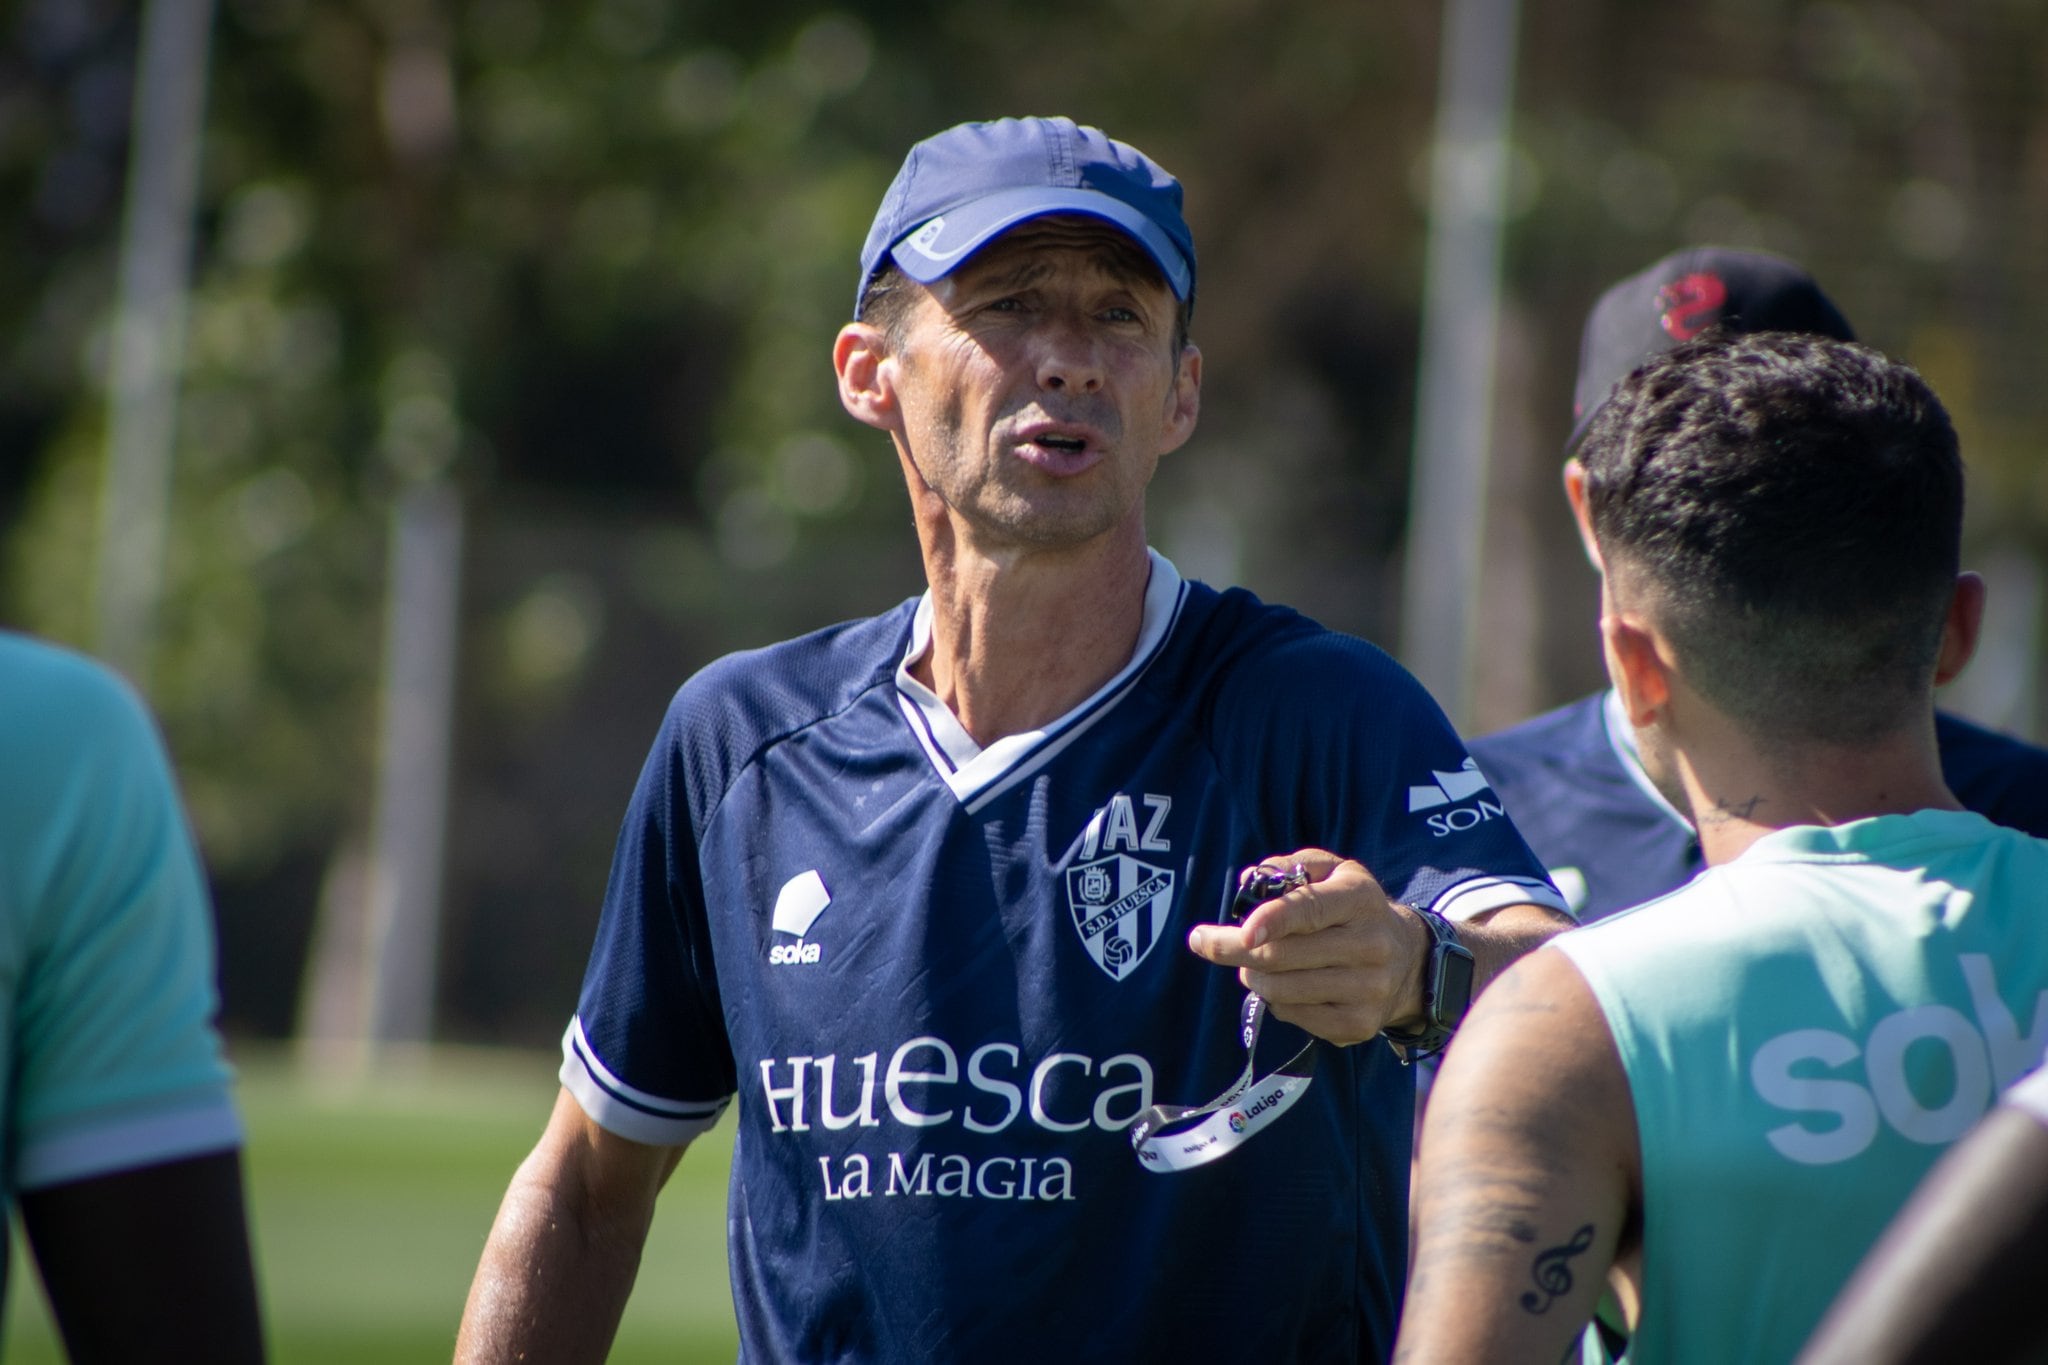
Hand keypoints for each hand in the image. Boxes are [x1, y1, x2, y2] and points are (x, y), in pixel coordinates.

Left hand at [1186, 848, 1430, 1046]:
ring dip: (1253, 976)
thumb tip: (1249, 880)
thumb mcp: (1334, 872)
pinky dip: (1275, 1001)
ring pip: (1282, 990)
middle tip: (1207, 942)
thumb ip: (1293, 866)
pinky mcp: (1360, 1024)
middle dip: (1234, 949)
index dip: (1273, 920)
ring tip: (1253, 963)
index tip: (1241, 930)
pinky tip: (1283, 986)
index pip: (1311, 910)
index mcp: (1361, 899)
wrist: (1408, 961)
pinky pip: (1294, 1016)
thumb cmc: (1353, 909)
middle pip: (1284, 956)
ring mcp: (1368, 989)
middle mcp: (1371, 945)